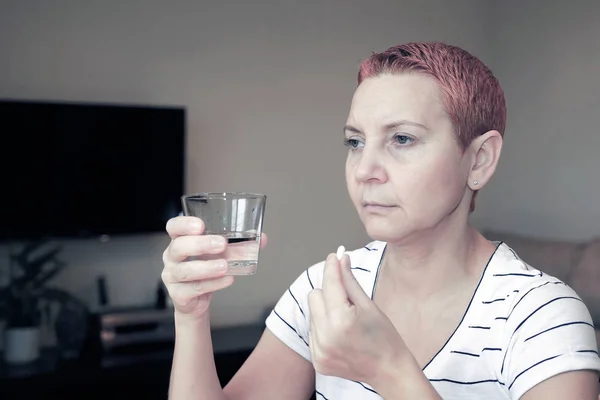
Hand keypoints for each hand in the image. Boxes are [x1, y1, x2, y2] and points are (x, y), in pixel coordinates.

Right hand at [161, 216, 267, 319]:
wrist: (196, 301)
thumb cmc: (206, 270)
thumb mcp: (221, 254)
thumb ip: (240, 245)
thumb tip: (262, 238)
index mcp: (180, 240)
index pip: (173, 227)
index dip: (184, 224)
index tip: (200, 225)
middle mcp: (172, 257)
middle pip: (179, 247)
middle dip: (200, 244)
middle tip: (221, 244)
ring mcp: (172, 276)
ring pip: (186, 270)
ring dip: (207, 267)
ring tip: (225, 266)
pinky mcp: (179, 294)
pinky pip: (194, 288)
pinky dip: (212, 284)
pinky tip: (227, 279)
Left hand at [307, 252, 406, 385]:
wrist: (389, 371)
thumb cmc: (385, 337)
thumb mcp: (369, 305)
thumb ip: (350, 281)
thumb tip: (341, 258)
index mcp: (342, 320)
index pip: (330, 283)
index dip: (332, 267)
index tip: (334, 256)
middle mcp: (326, 336)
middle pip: (315, 295)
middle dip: (329, 292)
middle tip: (347, 300)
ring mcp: (320, 351)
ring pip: (313, 314)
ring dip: (326, 311)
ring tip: (347, 322)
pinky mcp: (317, 360)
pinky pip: (313, 332)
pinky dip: (324, 329)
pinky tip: (342, 336)